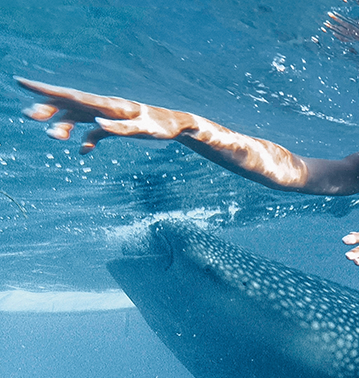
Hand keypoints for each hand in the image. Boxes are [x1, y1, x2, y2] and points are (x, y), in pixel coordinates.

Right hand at [16, 77, 192, 154]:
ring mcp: (108, 115)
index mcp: (108, 105)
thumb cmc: (162, 127)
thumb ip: (121, 129)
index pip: (71, 96)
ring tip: (53, 137)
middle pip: (69, 104)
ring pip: (79, 117)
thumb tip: (97, 126)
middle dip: (47, 108)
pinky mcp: (115, 125)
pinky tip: (83, 152)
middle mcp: (104, 106)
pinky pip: (95, 131)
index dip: (45, 90)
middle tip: (27, 115)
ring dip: (64, 125)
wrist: (177, 125)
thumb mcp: (144, 130)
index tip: (21, 82)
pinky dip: (88, 140)